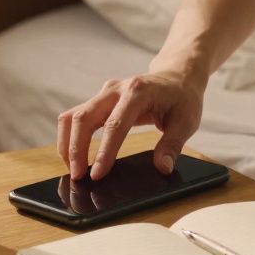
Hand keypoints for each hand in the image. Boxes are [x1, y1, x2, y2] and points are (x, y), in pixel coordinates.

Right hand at [56, 70, 204, 180]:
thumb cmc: (182, 99)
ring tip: (72, 170)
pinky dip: (69, 136)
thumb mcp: (187, 121)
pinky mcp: (99, 100)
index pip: (115, 124)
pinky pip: (75, 116)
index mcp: (138, 92)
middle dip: (77, 148)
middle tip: (78, 177)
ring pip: (74, 116)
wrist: (177, 78)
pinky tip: (72, 156)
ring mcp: (104, 93)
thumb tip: (163, 168)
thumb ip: (173, 145)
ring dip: (68, 143)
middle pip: (85, 117)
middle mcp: (116, 89)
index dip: (104, 151)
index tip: (97, 174)